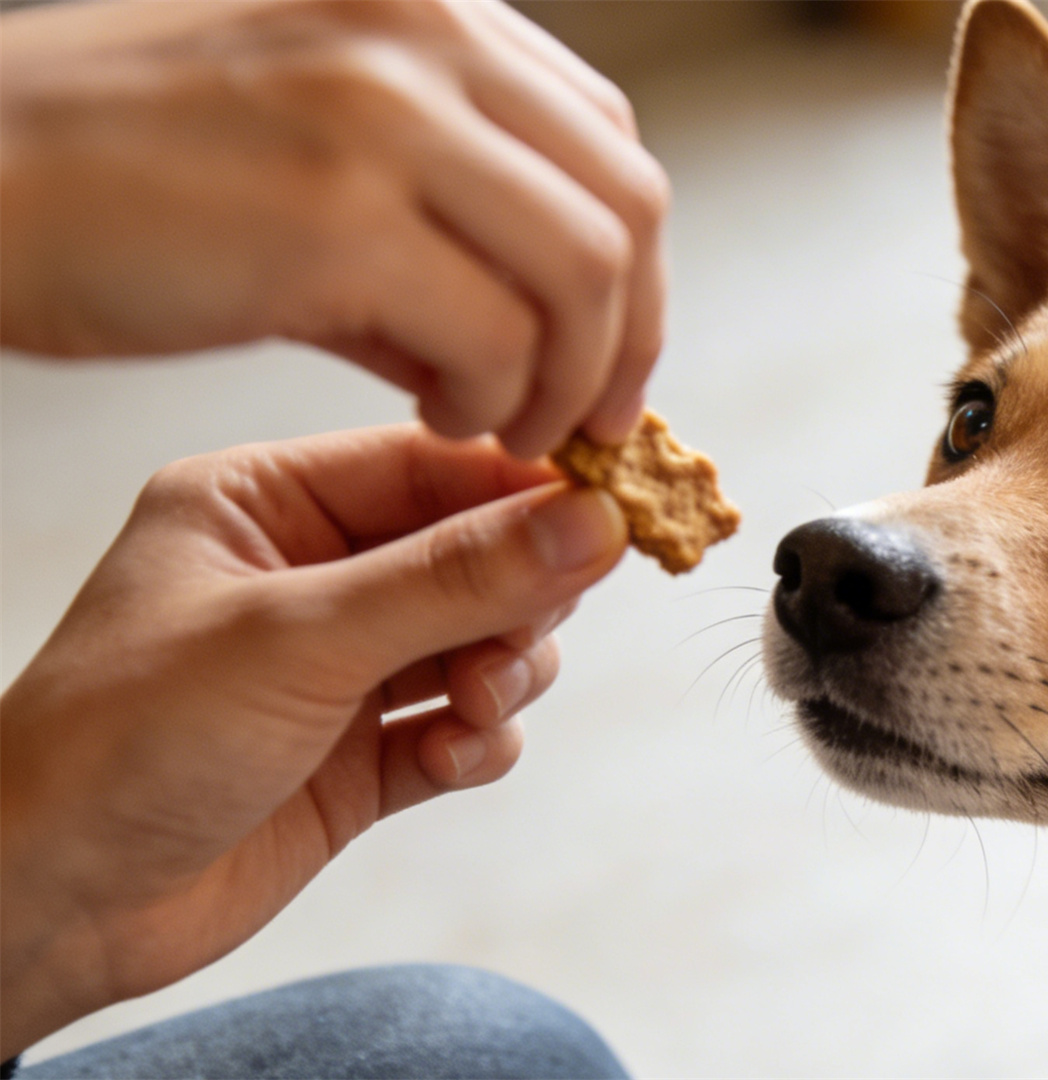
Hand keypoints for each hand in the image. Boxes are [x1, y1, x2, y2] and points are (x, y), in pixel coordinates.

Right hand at [0, 0, 667, 456]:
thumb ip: (440, 200)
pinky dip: (495, 402)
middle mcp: (420, 36)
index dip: (632, 262)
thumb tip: (542, 324)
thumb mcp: (310, 134)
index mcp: (427, 3)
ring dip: (568, 381)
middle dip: (628, 335)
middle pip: (626, 206)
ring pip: (583, 277)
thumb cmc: (120, 163)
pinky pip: (497, 338)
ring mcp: (382, 116)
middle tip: (592, 415)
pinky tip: (443, 416)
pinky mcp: (336, 217)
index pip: (609, 138)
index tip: (611, 345)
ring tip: (505, 425)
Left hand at [0, 426, 627, 1056]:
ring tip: (475, 706)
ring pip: (484, 640)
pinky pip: (465, 725)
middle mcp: (308, 576)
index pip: (432, 464)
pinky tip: (446, 758)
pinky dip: (477, 740)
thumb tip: (589, 522)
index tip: (614, 507)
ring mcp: (337, 669)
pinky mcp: (359, 756)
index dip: (527, 485)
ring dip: (503, 673)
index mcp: (264, 503)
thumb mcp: (300, 637)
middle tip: (528, 630)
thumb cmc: (120, 743)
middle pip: (474, 552)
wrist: (51, 905)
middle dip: (517, 594)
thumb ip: (456, 578)